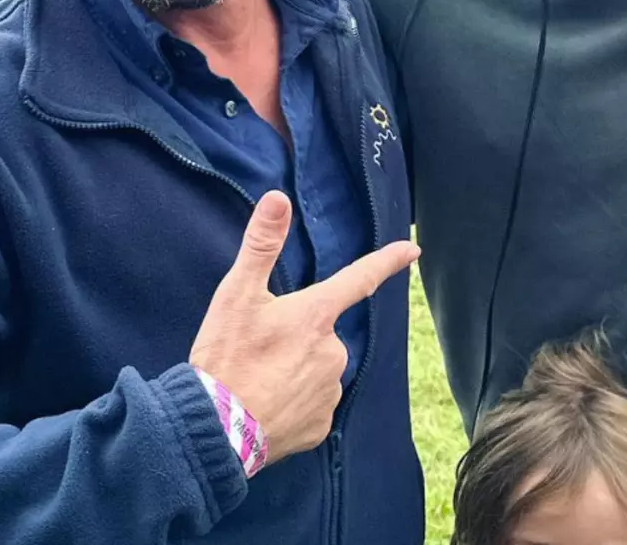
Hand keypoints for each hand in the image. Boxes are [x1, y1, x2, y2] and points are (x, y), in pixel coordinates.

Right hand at [189, 191, 418, 463]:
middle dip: (297, 338)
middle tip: (259, 350)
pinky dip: (292, 402)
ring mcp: (329, 390)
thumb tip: (278, 198)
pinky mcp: (320, 425)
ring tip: (258, 379)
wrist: (215, 428)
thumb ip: (260, 245)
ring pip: (316, 369)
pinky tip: (267, 405)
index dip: (386, 261)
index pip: (359, 278)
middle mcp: (333, 351)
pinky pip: (311, 404)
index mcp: (316, 315)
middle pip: (321, 333)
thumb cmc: (226, 356)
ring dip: (294, 370)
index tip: (412, 250)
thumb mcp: (237, 294)